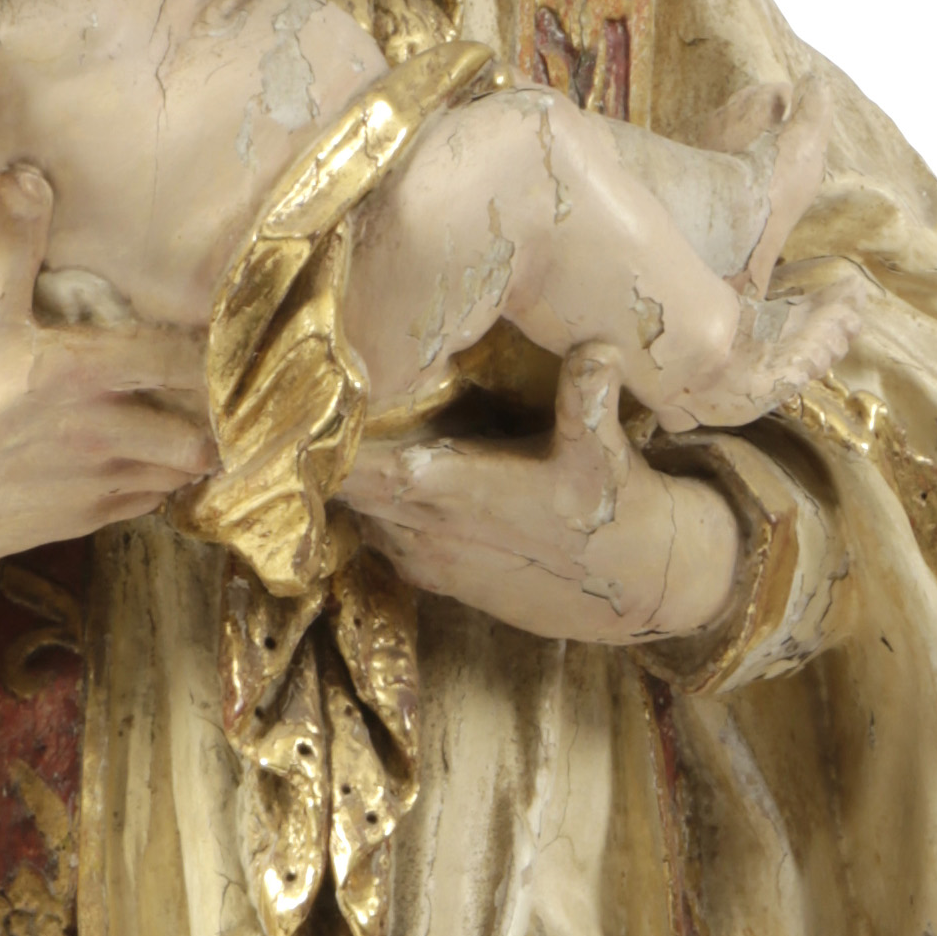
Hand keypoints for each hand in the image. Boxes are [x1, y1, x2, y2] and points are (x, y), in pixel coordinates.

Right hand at [0, 164, 211, 571]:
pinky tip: (147, 464)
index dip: (209, 356)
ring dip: (188, 454)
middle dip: (212, 419)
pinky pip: (146, 503)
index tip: (217, 345)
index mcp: (87, 373)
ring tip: (188, 428)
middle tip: (213, 398)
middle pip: (197, 435)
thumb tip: (28, 175)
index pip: (181, 362)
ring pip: (177, 473)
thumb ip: (12, 243)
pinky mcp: (81, 518)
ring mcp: (96, 480)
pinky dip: (156, 485)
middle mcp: (104, 431)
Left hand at [347, 340, 741, 645]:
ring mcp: (430, 560)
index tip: (296, 411)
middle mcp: (428, 530)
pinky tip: (385, 481)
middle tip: (309, 407)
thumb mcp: (606, 451)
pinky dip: (374, 515)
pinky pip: (382, 541)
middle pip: (345, 491)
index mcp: (452, 491)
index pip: (361, 469)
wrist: (640, 585)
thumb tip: (597, 349)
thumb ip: (589, 399)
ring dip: (350, 488)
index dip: (325, 444)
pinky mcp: (441, 580)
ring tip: (343, 439)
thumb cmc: (618, 511)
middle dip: (327, 457)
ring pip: (360, 518)